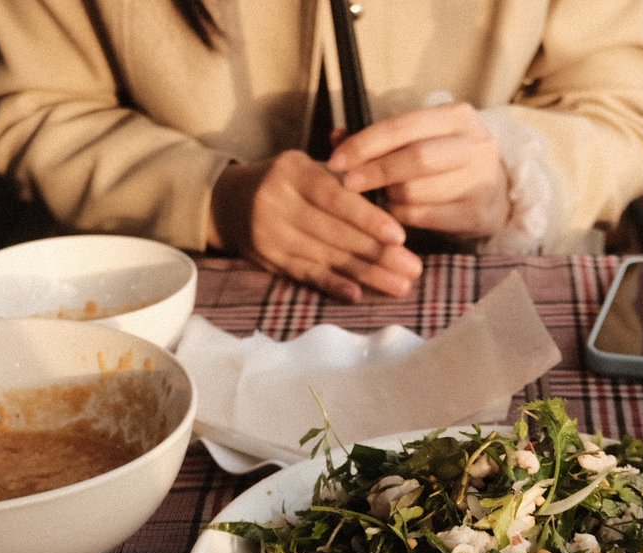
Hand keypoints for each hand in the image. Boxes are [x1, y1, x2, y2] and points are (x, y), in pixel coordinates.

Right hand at [208, 150, 422, 302]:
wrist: (229, 201)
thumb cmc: (286, 182)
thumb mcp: (308, 165)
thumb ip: (345, 174)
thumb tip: (392, 178)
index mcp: (293, 171)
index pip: (336, 197)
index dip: (368, 218)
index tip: (400, 236)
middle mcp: (278, 202)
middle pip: (335, 232)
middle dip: (378, 253)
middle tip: (413, 269)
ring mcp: (271, 234)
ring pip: (325, 257)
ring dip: (366, 275)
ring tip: (399, 286)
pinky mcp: (269, 259)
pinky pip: (306, 274)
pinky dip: (333, 285)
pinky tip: (357, 296)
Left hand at [328, 103, 511, 240]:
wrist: (497, 193)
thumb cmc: (447, 162)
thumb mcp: (421, 138)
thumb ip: (380, 137)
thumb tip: (336, 136)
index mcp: (457, 117)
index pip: (403, 126)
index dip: (365, 143)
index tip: (337, 160)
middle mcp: (475, 144)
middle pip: (415, 158)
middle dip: (375, 171)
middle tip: (348, 184)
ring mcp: (481, 181)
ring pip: (417, 191)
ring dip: (388, 198)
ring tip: (378, 198)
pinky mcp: (478, 214)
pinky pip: (424, 218)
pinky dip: (402, 217)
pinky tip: (395, 215)